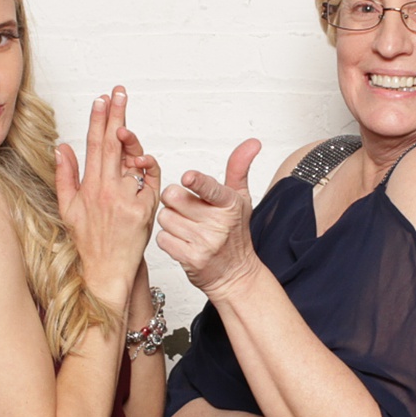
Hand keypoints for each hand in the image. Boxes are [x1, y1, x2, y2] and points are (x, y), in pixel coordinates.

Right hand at [54, 87, 159, 304]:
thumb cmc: (88, 240)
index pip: (94, 144)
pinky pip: (150, 180)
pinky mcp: (144, 210)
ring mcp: (127, 199)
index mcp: (89, 187)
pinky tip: (144, 156)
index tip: (102, 98)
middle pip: (113, 144)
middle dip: (116, 115)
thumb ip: (66, 175)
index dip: (98, 119)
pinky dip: (148, 166)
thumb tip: (62, 146)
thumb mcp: (68, 208)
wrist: (106, 271)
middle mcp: (107, 190)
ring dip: (132, 137)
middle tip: (120, 92)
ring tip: (128, 121)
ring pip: (132, 158)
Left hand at [155, 139, 263, 302]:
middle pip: (174, 197)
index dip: (197, 182)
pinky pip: (163, 238)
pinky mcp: (190, 259)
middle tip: (186, 209)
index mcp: (230, 204)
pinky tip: (182, 241)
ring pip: (165, 217)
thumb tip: (252, 142)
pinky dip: (168, 239)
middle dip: (175, 200)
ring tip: (186, 227)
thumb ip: (239, 168)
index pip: (211, 189)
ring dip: (170, 221)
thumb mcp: (240, 199)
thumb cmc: (235, 233)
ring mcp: (204, 243)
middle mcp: (218, 224)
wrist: (236, 275)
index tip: (188, 177)